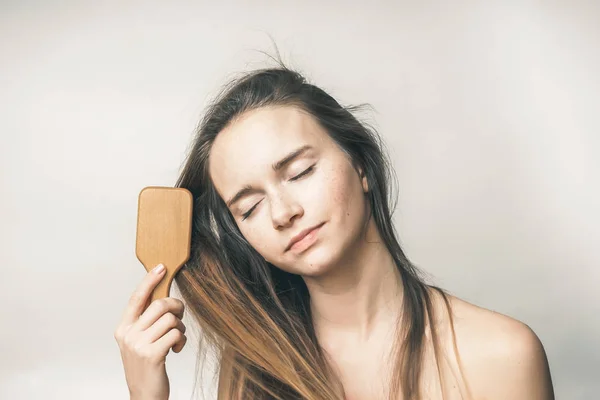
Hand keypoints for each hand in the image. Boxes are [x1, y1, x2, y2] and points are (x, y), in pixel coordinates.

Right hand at [114, 264, 187, 399]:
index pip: (136, 298)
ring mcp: (138, 345)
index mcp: (123, 328)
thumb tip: (162, 295)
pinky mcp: (151, 355)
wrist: (144, 394)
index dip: (149, 280)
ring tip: (176, 339)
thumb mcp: (140, 340)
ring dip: (180, 327)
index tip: (161, 267)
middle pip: (159, 305)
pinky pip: (176, 334)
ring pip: (171, 319)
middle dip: (177, 306)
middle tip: (180, 315)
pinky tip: (176, 349)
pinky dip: (181, 340)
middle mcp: (128, 334)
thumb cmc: (147, 364)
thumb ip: (147, 320)